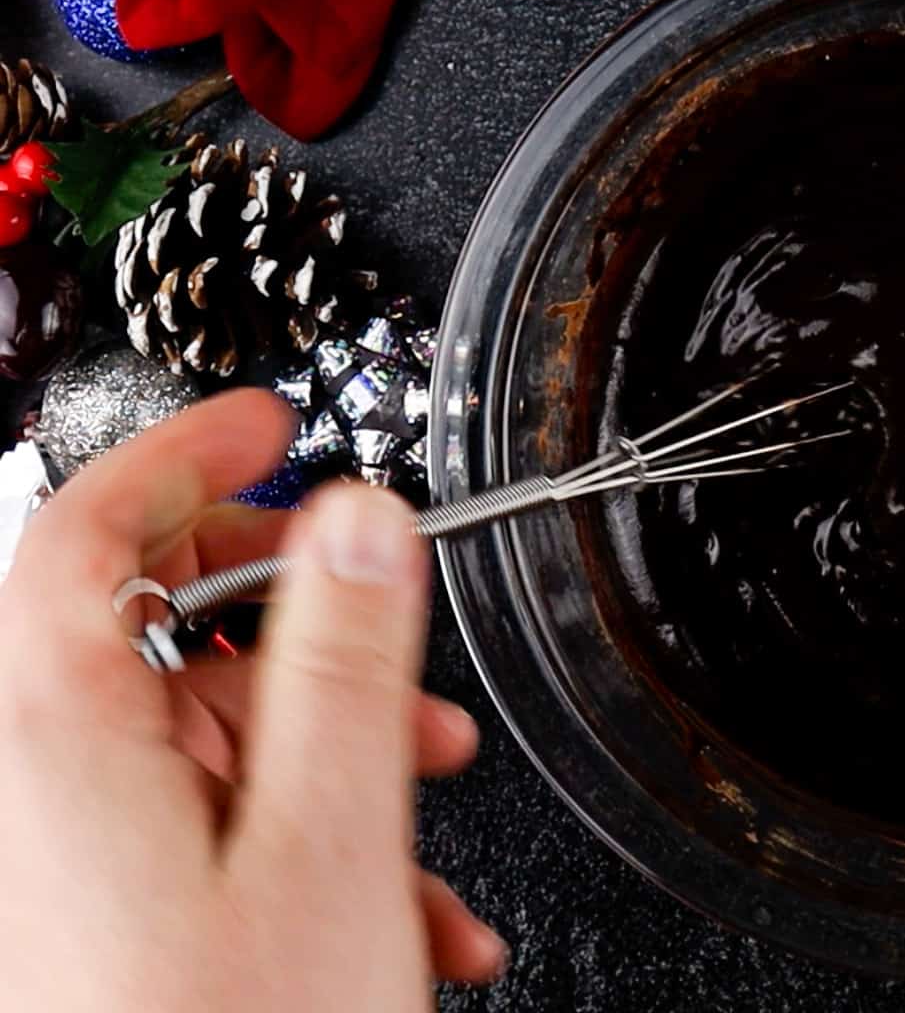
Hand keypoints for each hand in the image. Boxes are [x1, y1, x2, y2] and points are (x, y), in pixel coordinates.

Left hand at [0, 392, 506, 1010]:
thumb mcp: (327, 840)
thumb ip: (345, 661)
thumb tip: (359, 522)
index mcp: (64, 741)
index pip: (88, 529)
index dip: (182, 450)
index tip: (266, 418)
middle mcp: (40, 793)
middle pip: (151, 630)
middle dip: (295, 621)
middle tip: (384, 627)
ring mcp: (67, 865)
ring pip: (199, 741)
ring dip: (327, 747)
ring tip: (425, 796)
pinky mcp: (103, 925)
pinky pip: (204, 833)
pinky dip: (307, 837)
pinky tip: (401, 912)